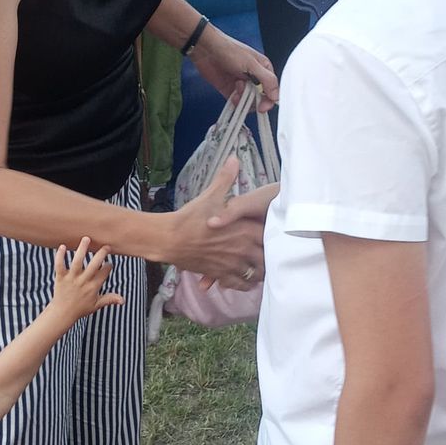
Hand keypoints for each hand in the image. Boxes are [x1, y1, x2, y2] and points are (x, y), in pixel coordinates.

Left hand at [50, 237, 123, 319]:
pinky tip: (63, 246)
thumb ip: (109, 299)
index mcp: (93, 287)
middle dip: (101, 254)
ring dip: (82, 249)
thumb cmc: (80, 309)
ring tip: (87, 238)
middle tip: (106, 246)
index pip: (104, 273)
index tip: (109, 263)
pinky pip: (60, 265)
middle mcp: (83, 281)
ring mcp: (71, 279)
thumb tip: (123, 300)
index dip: (108, 266)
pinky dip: (60, 256)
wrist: (62, 314)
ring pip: (78, 262)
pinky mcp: (60, 278)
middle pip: (94, 265)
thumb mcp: (96, 305)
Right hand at [166, 159, 275, 284]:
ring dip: (260, 273)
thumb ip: (226, 179)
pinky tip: (244, 280)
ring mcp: (234, 265)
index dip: (274, 238)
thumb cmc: (190, 218)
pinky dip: (245, 284)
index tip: (275, 237)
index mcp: (246, 229)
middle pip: (268, 258)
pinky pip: (241, 285)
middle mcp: (244, 249)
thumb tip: (233, 159)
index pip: (271, 236)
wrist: (169, 239)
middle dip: (270, 258)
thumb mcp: (210, 196)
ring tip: (259, 269)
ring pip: (257, 274)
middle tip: (270, 256)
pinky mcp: (222, 276)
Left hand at [189, 24, 279, 109]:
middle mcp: (254, 78)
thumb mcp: (252, 64)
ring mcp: (242, 85)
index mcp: (263, 69)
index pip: (272, 90)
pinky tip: (233, 96)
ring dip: (243, 100)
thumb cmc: (228, 49)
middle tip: (247, 95)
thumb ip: (267, 80)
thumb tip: (276, 95)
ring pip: (249, 102)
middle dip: (254, 99)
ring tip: (237, 89)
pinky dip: (236, 103)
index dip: (269, 100)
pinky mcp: (230, 90)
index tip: (263, 107)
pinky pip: (237, 103)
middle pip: (261, 98)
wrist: (206, 49)